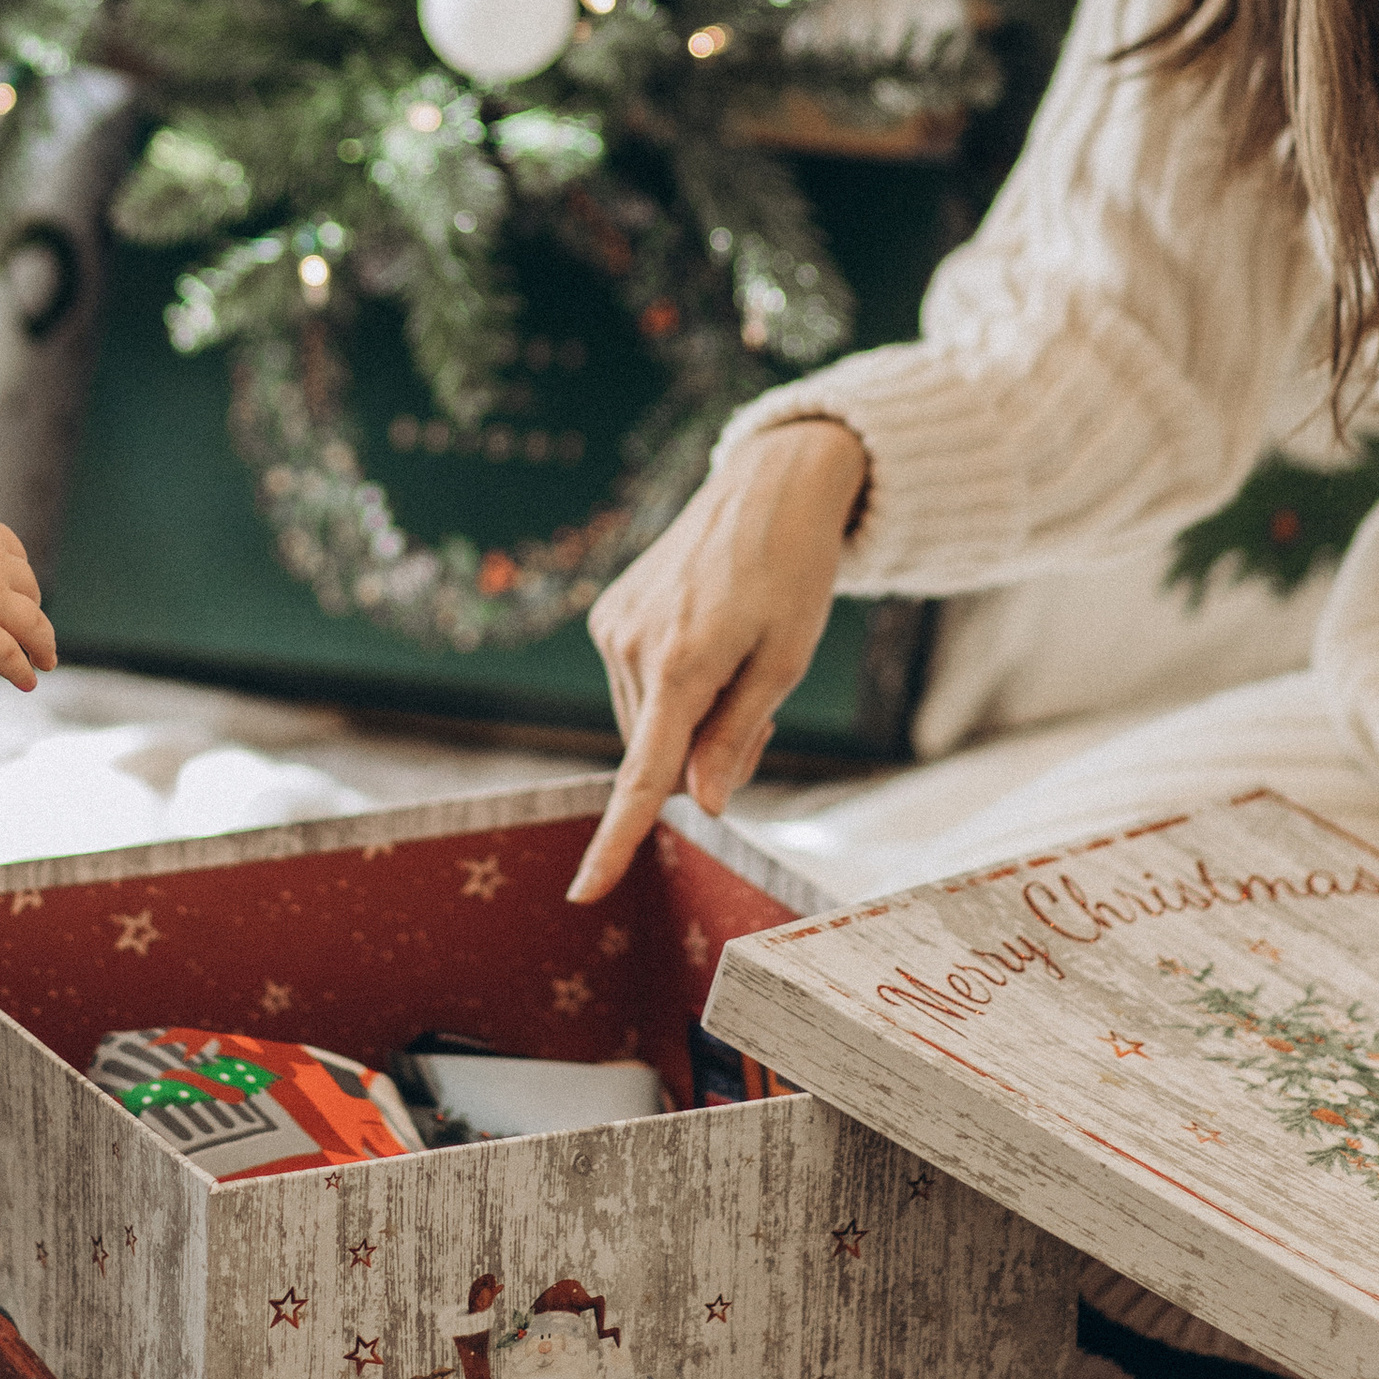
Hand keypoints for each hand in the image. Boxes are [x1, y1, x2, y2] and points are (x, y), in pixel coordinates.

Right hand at [0, 503, 57, 692]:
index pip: (8, 546)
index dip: (17, 567)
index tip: (20, 579)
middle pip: (27, 584)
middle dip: (33, 604)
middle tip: (35, 623)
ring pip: (31, 623)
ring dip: (43, 643)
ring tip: (47, 660)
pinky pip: (8, 656)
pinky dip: (21, 671)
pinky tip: (28, 683)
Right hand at [568, 418, 866, 902]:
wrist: (767, 489)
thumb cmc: (793, 573)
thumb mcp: (785, 661)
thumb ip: (736, 736)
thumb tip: (699, 804)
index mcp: (682, 663)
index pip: (643, 774)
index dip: (617, 839)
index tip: (584, 890)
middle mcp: (631, 645)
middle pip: (658, 755)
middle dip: (704, 755)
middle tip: (758, 704)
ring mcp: (612, 627)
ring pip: (647, 725)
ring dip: (688, 721)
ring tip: (736, 659)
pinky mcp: (608, 614)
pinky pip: (635, 688)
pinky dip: (671, 690)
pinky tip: (707, 642)